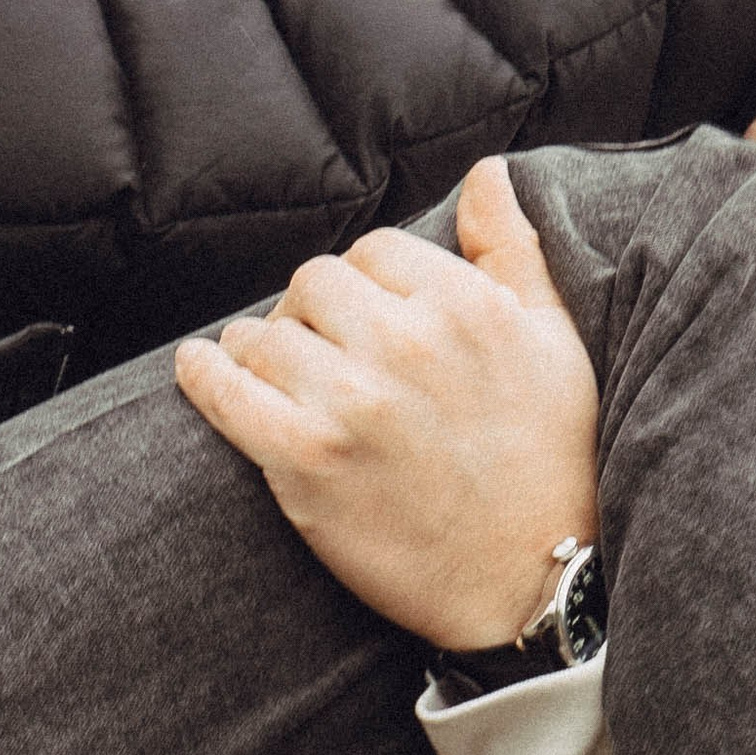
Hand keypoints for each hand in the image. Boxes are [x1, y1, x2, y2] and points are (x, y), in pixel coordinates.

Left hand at [175, 157, 599, 650]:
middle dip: (313, 313)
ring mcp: (352, 403)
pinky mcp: (307, 460)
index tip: (368, 319)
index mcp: (466, 306)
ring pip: (265, 334)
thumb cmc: (552, 459)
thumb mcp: (554, 342)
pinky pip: (228, 393)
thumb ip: (511, 249)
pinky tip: (201, 368)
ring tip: (278, 376)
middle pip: (313, 283)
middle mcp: (406, 344)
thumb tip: (486, 172)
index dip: (366, 283)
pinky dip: (205, 376)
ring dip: (264, 351)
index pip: (374, 250)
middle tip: (324, 353)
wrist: (533, 582)